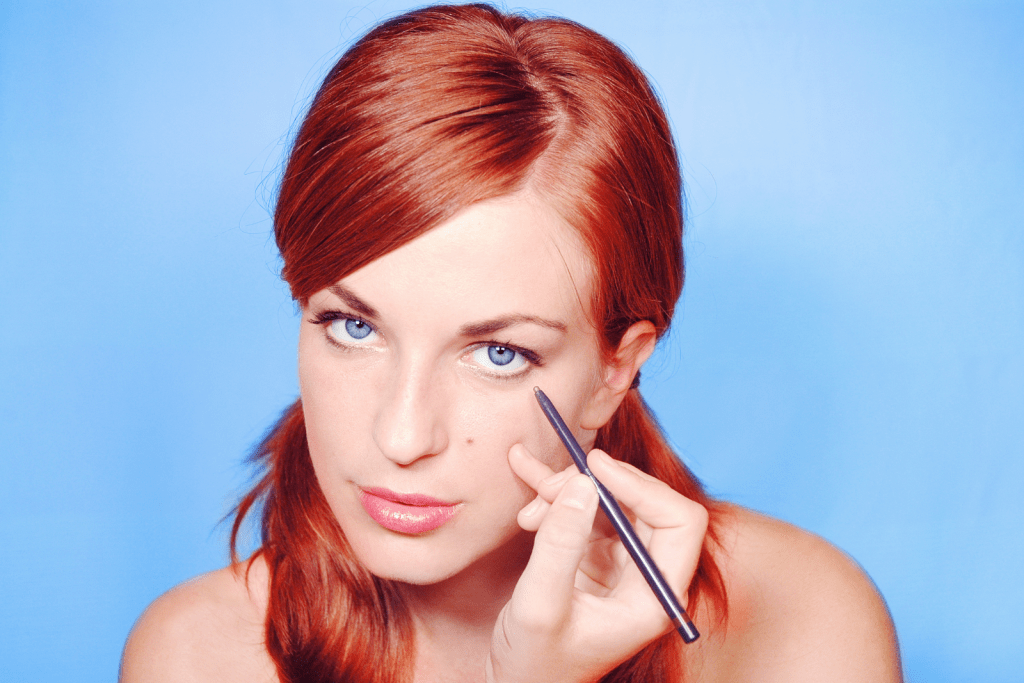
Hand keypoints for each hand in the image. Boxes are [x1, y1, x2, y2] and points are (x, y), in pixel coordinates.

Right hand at [485, 445, 708, 682]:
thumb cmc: (535, 662)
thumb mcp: (540, 603)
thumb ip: (560, 544)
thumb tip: (580, 483)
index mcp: (656, 596)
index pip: (679, 522)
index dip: (642, 486)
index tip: (595, 468)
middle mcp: (648, 576)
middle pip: (643, 504)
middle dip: (595, 486)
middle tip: (549, 486)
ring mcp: (623, 563)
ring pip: (609, 501)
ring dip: (566, 493)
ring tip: (528, 511)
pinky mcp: (596, 555)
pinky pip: (584, 509)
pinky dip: (555, 496)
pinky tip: (526, 474)